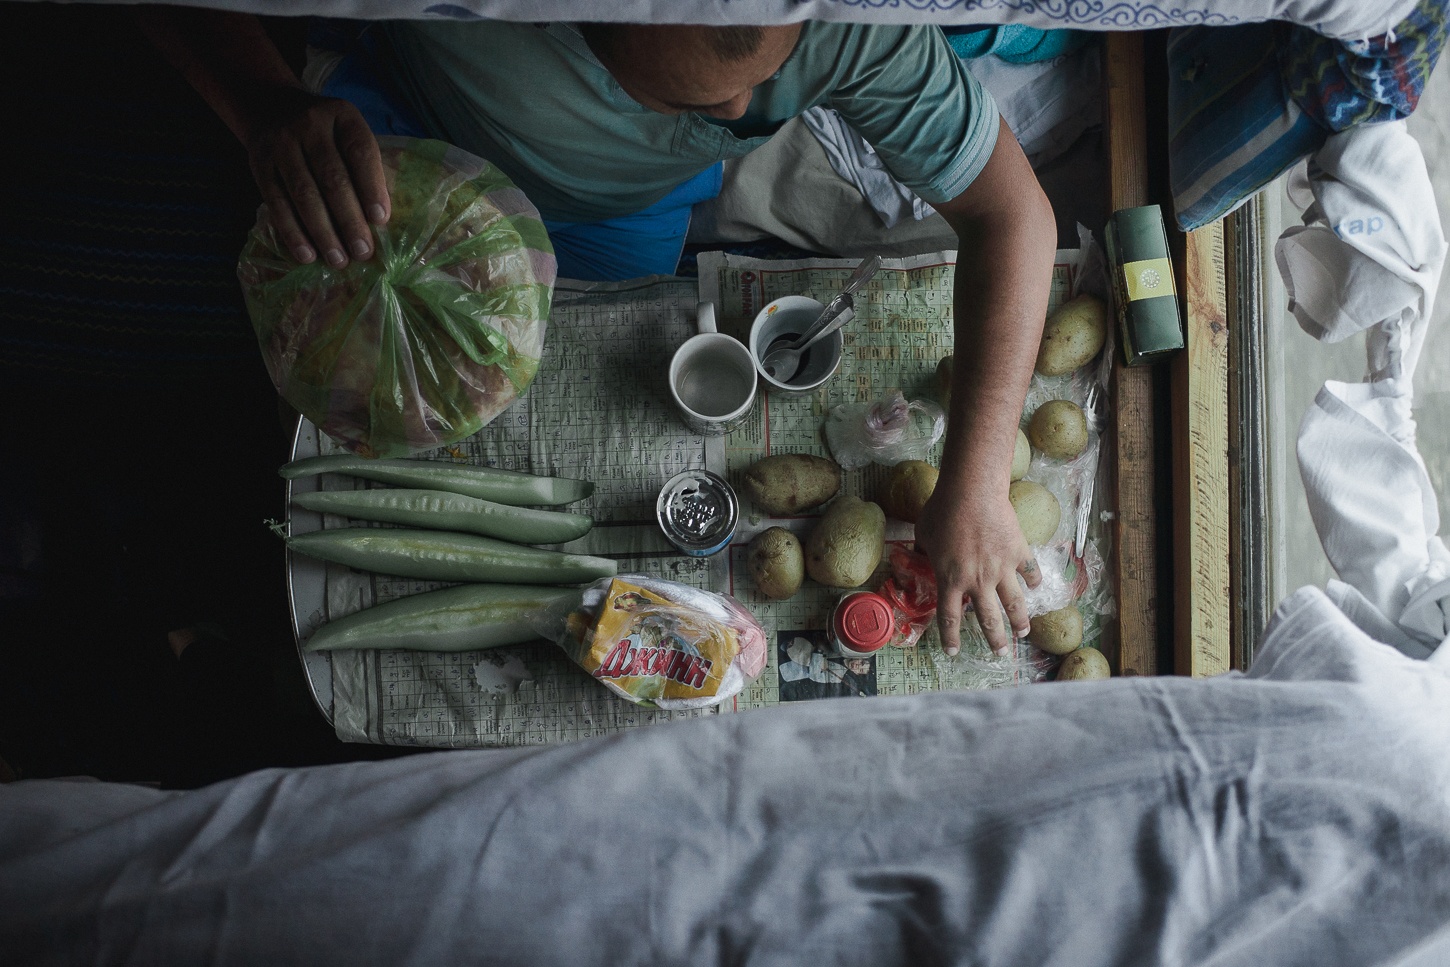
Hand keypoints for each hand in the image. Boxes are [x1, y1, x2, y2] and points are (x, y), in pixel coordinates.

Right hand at [243, 89, 389, 267]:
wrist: (271, 108)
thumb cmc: (326, 135)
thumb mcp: (347, 134)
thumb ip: (365, 167)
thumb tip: (379, 221)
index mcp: (342, 116)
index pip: (360, 152)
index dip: (372, 187)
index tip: (380, 220)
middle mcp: (310, 125)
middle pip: (332, 178)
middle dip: (349, 219)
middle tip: (362, 252)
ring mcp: (281, 144)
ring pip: (304, 194)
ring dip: (323, 232)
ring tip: (338, 260)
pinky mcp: (259, 164)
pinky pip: (276, 203)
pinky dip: (292, 232)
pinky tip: (306, 255)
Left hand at [914, 477, 1040, 656]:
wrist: (972, 492)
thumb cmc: (942, 511)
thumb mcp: (923, 534)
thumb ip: (924, 551)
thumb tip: (921, 554)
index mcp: (950, 580)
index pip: (950, 618)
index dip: (950, 638)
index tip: (953, 652)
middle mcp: (978, 581)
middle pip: (988, 620)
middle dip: (994, 640)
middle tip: (1000, 654)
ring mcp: (1001, 569)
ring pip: (1014, 604)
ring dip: (1020, 622)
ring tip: (1023, 634)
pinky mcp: (1019, 553)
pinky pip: (1029, 572)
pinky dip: (1033, 581)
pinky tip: (1035, 588)